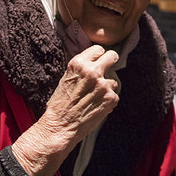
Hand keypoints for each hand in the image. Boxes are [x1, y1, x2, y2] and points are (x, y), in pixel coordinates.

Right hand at [11, 45, 119, 175]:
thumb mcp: (66, 78)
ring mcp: (103, 85)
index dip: (98, 57)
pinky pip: (114, 95)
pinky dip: (108, 101)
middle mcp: (92, 71)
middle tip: (107, 70)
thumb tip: (95, 63)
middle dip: (111, 62)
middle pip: (112, 56)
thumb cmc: (60, 104)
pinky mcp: (111, 98)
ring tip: (94, 98)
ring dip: (107, 88)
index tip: (98, 62)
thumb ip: (82, 69)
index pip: (98, 49)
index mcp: (78, 63)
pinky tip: (96, 107)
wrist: (60, 126)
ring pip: (114, 80)